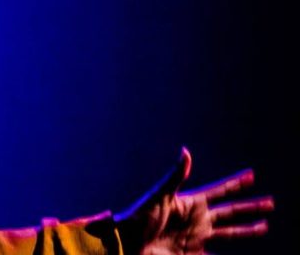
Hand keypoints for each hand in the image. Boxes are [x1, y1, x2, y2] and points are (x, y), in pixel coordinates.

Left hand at [115, 147, 273, 254]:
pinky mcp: (191, 253)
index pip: (221, 191)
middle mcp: (197, 220)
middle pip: (231, 212)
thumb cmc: (138, 218)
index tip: (252, 175)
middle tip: (271, 203)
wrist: (125, 243)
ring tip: (264, 227)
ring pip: (229, 234)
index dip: (237, 184)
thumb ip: (175, 176)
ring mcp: (195, 237)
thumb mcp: (158, 196)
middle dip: (251, 208)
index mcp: (191, 203)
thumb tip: (186, 151)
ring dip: (247, 231)